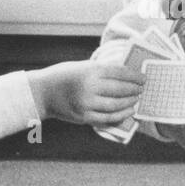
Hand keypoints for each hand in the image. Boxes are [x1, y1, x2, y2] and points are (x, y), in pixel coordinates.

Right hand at [26, 61, 145, 127]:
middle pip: (121, 90)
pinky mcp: (84, 117)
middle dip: (135, 90)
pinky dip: (121, 115)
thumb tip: (128, 75)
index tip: (144, 78)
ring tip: (136, 99)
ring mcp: (86, 104)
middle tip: (142, 89)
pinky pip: (108, 119)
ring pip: (117, 106)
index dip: (135, 76)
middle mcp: (89, 87)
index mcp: (90, 71)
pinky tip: (128, 111)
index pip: (120, 73)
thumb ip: (102, 71)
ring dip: (130, 103)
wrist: (40, 93)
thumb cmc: (64, 76)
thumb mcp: (82, 66)